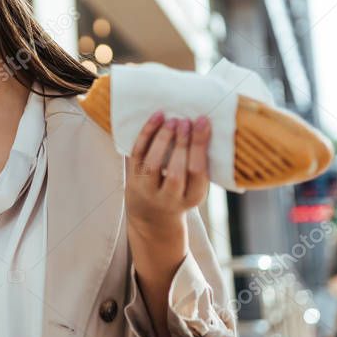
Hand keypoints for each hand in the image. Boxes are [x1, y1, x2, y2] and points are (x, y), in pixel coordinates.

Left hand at [124, 112, 211, 234]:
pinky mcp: (132, 181)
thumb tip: (202, 125)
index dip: (199, 146)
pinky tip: (156, 119)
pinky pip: (137, 156)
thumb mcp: (194, 187)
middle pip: (176, 171)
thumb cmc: (180, 193)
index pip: (197, 172)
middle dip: (182, 144)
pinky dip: (146, 136)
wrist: (153, 218)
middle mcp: (169, 198)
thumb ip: (199, 163)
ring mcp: (148, 191)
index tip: (203, 122)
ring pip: (152, 165)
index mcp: (192, 198)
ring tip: (171, 121)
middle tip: (186, 121)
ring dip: (162, 140)